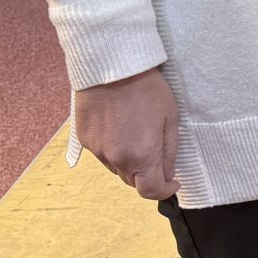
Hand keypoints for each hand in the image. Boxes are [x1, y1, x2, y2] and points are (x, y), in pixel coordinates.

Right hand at [74, 67, 180, 199]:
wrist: (111, 66)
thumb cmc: (147, 89)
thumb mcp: (170, 117)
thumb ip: (169, 150)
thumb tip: (168, 173)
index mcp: (141, 155)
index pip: (150, 191)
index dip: (164, 191)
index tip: (173, 182)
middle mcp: (116, 158)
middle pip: (132, 181)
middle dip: (147, 175)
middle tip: (157, 154)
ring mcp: (97, 150)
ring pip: (117, 169)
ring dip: (129, 163)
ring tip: (136, 136)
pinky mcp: (84, 140)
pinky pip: (102, 154)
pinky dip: (113, 150)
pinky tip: (119, 128)